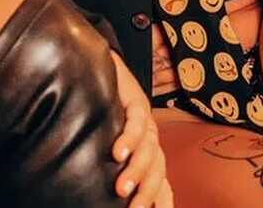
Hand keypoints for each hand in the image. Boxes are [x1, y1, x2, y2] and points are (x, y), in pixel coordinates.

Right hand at [110, 52, 173, 207]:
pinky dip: (129, 138)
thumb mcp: (108, 143)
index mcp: (148, 153)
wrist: (102, 68)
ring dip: (136, 170)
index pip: (160, 182)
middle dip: (146, 193)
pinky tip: (118, 152)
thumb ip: (112, 166)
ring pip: (149, 151)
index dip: (160, 200)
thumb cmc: (101, 112)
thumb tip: (105, 191)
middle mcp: (151, 140)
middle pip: (156, 171)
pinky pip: (137, 123)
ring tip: (121, 188)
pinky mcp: (137, 102)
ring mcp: (147, 122)